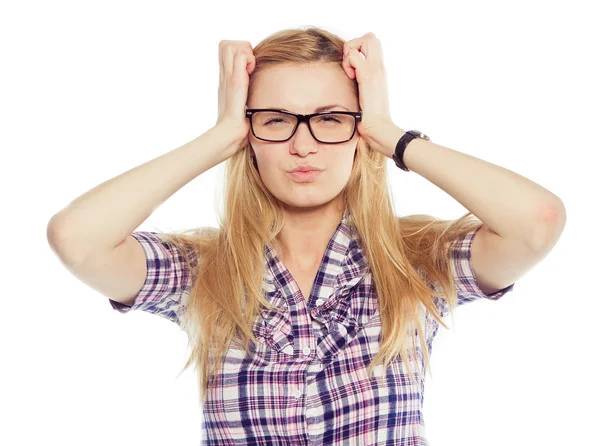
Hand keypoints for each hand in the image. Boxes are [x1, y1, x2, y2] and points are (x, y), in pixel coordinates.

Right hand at [215, 40, 255, 152]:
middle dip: (242, 47)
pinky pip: (241, 58)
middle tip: (251, 65)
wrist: (228, 135)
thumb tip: (256, 95)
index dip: (239, 51)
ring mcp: (227, 79)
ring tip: (251, 69)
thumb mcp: (241, 106)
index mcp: (225, 80)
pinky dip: (249, 60)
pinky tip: (252, 74)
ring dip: (245, 52)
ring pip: (231, 46)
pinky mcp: (234, 84)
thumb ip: (245, 97)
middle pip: (226, 44)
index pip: (226, 50)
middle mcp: (224, 76)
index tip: (249, 67)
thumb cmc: (236, 126)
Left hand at [341, 33, 394, 151]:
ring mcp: (375, 71)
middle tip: (350, 66)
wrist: (379, 128)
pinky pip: (355, 56)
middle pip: (371, 37)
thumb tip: (352, 81)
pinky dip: (348, 63)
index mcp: (379, 71)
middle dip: (355, 45)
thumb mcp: (367, 96)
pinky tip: (350, 78)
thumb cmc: (371, 117)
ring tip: (350, 72)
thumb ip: (363, 84)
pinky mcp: (368, 78)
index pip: (372, 43)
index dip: (359, 50)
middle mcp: (379, 67)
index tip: (353, 69)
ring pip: (366, 39)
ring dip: (351, 53)